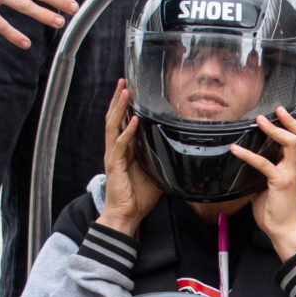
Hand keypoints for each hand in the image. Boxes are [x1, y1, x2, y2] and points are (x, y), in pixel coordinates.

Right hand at [97, 82, 161, 234]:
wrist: (127, 214)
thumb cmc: (138, 196)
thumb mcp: (156, 173)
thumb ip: (164, 161)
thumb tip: (183, 154)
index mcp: (125, 150)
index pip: (122, 122)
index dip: (125, 105)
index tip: (130, 89)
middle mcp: (116, 149)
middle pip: (114, 118)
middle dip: (119, 99)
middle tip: (124, 82)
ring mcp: (113, 156)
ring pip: (113, 126)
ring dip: (119, 108)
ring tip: (125, 92)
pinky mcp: (114, 165)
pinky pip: (120, 145)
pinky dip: (126, 132)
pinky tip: (133, 121)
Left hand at [232, 104, 295, 258]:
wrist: (284, 230)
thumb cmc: (276, 210)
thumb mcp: (269, 185)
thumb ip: (264, 172)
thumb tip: (249, 163)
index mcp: (295, 166)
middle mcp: (295, 167)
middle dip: (294, 120)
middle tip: (281, 108)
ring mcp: (289, 173)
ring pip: (291, 143)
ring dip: (276, 129)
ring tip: (262, 120)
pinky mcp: (279, 182)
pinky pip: (264, 164)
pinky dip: (248, 155)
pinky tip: (236, 150)